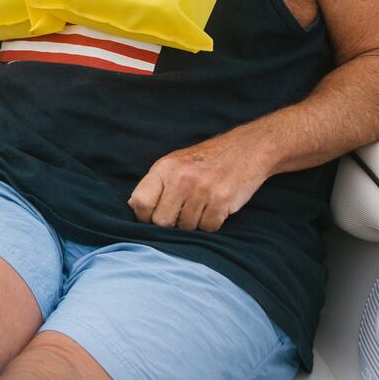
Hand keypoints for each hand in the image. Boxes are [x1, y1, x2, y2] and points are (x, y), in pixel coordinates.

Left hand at [127, 131, 272, 231]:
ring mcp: (202, 190)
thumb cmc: (205, 160)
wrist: (245, 151)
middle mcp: (181, 178)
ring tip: (200, 205)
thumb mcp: (174, 163)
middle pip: (162, 221)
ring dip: (192, 223)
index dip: (144, 216)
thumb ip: (154, 184)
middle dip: (170, 223)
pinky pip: (208, 228)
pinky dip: (210, 223)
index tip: (151, 217)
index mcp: (165, 168)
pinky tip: (214, 208)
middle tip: (181, 212)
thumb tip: (133, 206)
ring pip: (186, 228)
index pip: (141, 202)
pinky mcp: (222, 201)